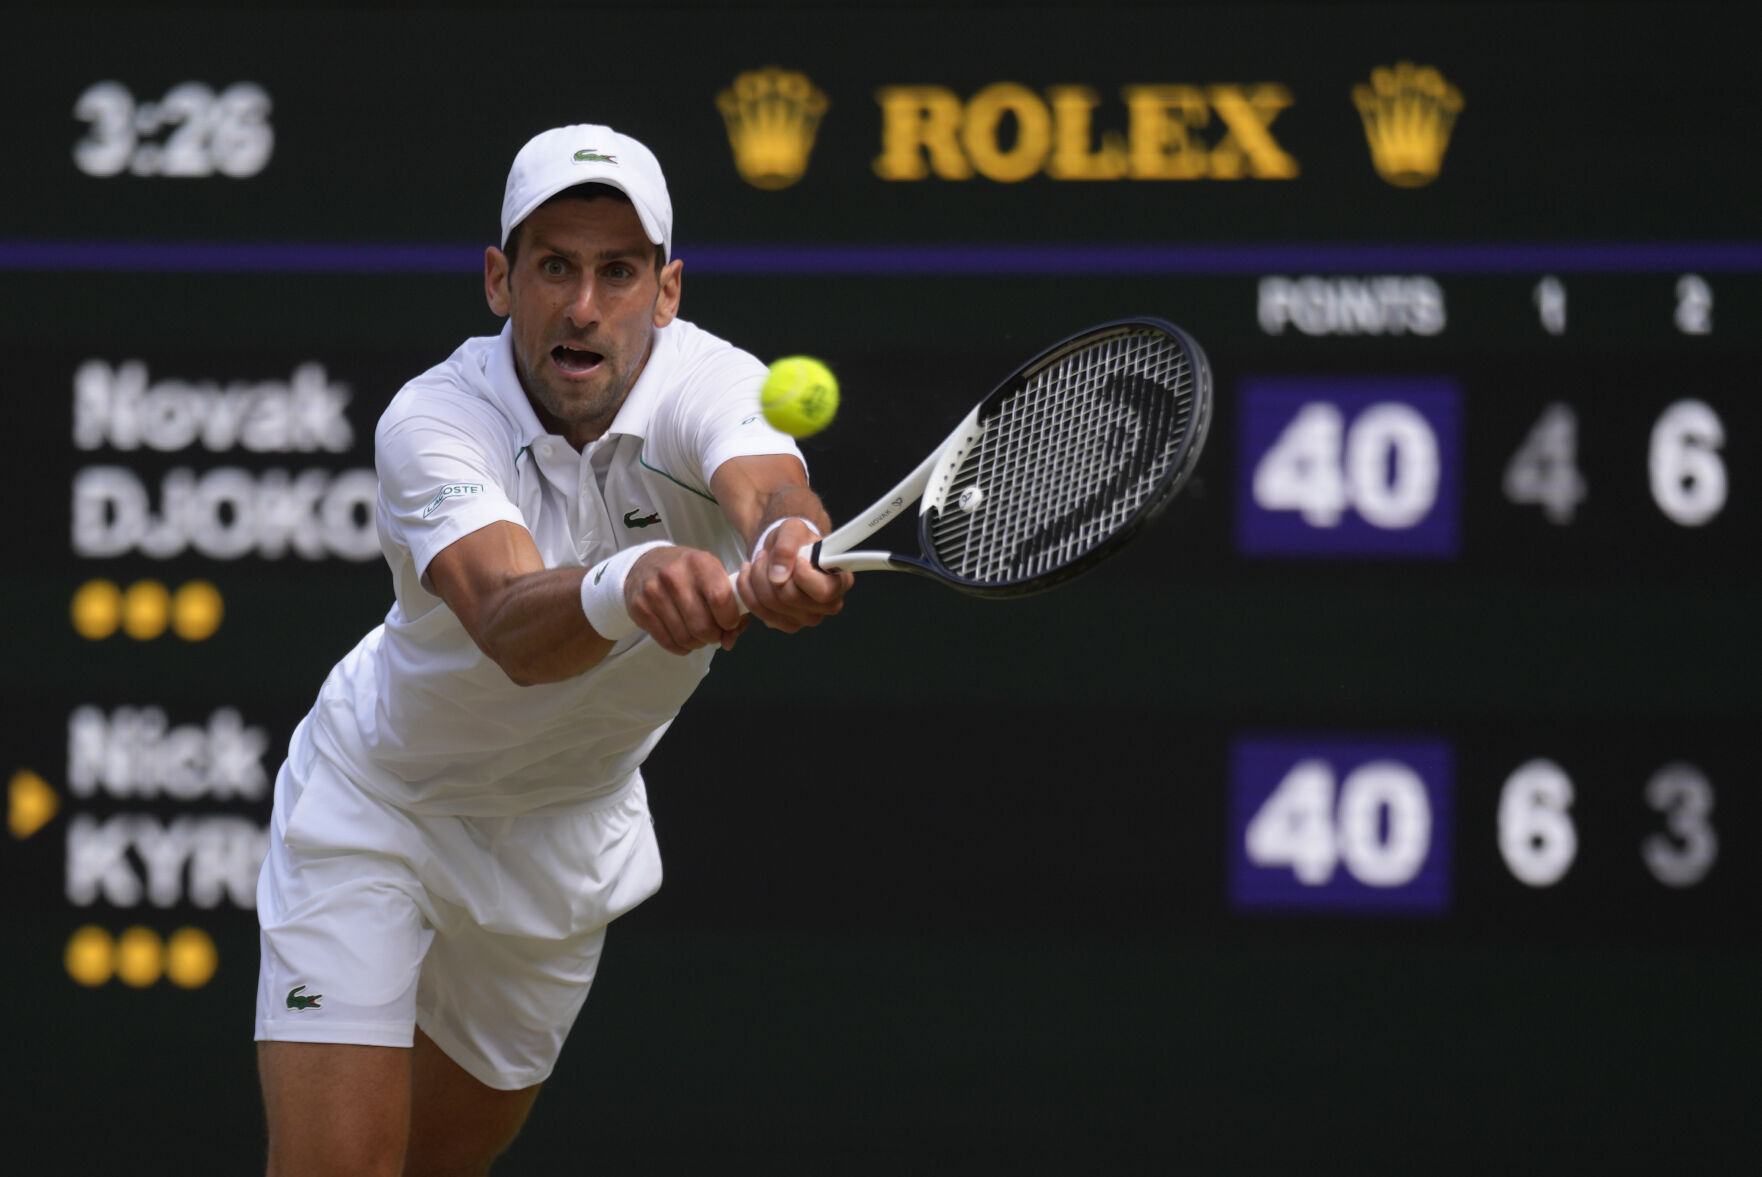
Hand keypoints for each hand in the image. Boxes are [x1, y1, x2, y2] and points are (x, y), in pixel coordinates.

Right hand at [625, 546, 749, 654]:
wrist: (648, 563)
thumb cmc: (689, 574)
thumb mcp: (714, 577)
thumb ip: (731, 608)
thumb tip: (728, 642)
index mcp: (700, 563)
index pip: (721, 599)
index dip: (730, 619)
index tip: (729, 623)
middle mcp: (675, 575)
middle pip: (702, 625)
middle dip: (713, 636)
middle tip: (712, 632)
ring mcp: (654, 591)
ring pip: (684, 637)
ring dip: (696, 643)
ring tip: (697, 634)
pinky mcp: (640, 608)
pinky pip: (667, 642)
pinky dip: (680, 647)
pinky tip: (682, 638)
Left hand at [735, 518, 852, 631]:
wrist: (784, 552)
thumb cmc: (797, 541)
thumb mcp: (793, 529)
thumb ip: (788, 545)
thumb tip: (778, 576)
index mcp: (840, 582)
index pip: (822, 591)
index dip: (802, 576)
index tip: (796, 559)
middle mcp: (828, 605)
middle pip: (789, 597)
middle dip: (769, 571)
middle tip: (766, 554)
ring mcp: (807, 618)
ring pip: (769, 604)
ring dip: (756, 578)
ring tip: (759, 561)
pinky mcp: (786, 624)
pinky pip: (758, 611)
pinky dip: (748, 589)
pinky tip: (751, 575)